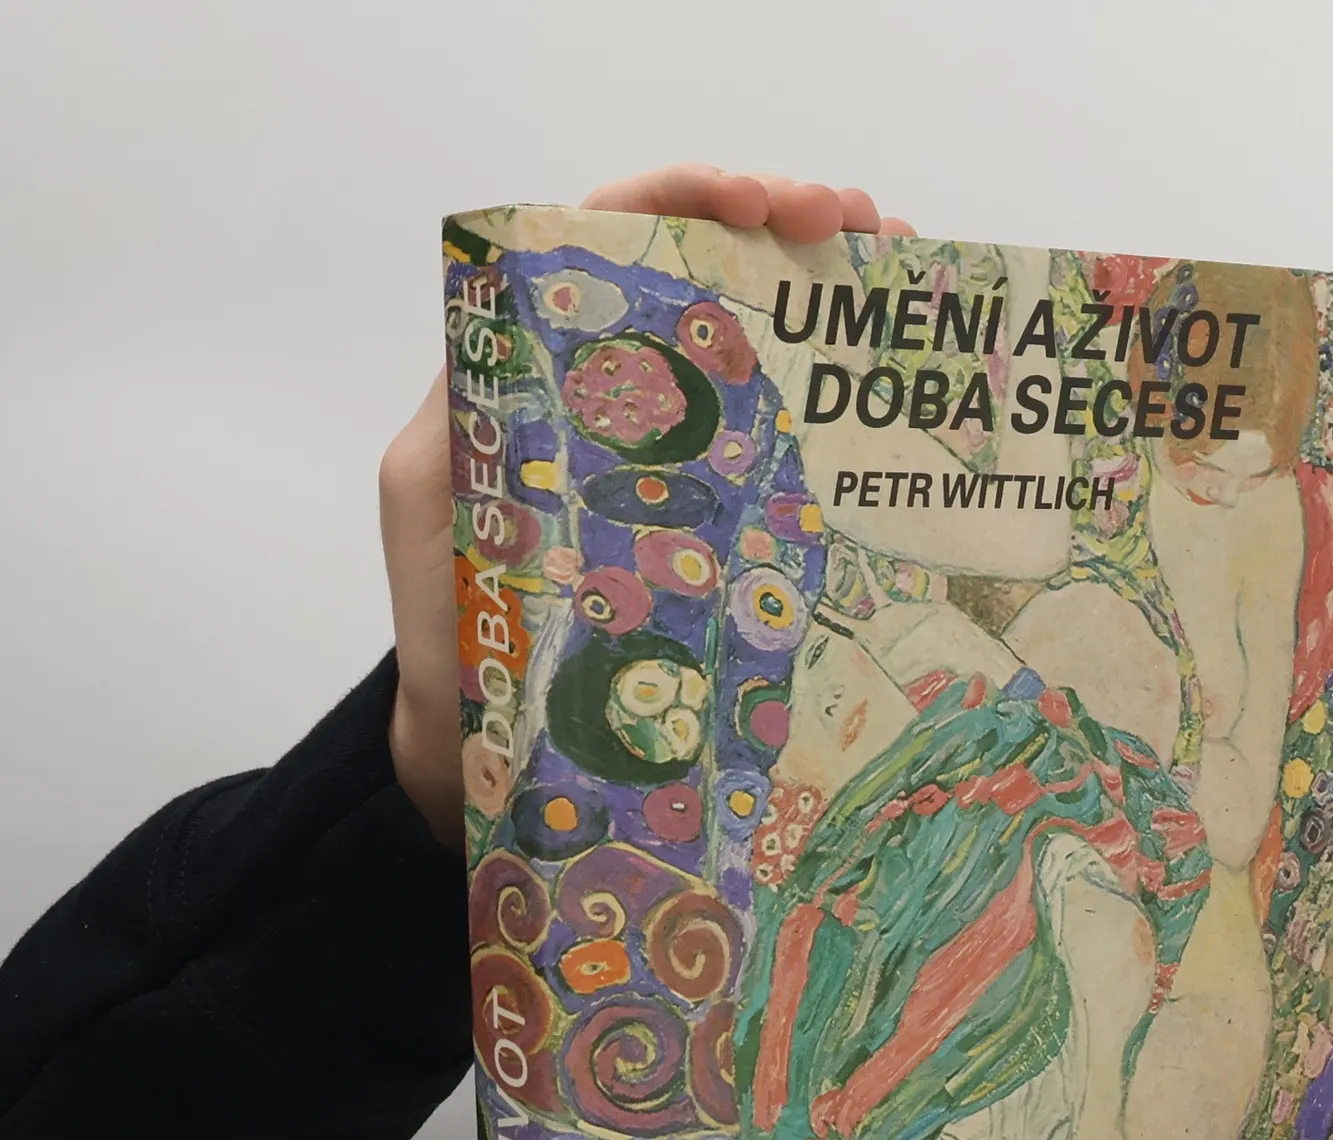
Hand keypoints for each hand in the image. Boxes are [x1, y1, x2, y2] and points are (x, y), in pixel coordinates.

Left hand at [379, 165, 915, 843]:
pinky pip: (768, 439)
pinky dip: (824, 398)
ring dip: (817, 292)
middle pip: (695, 268)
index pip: (604, 236)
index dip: (681, 199)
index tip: (759, 204)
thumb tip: (512, 325)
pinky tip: (876, 389)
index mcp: (532, 370)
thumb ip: (467, 418)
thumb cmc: (447, 632)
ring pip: (745, 340)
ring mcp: (663, 458)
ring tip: (890, 272)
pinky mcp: (703, 520)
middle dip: (780, 224)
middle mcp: (604, 396)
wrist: (479, 744)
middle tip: (861, 228)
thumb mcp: (437, 506)